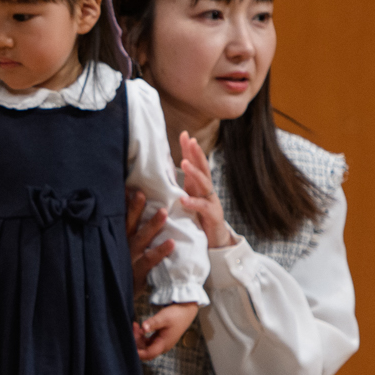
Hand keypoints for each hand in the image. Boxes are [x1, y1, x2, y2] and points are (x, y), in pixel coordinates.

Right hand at [126, 186, 169, 282]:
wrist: (114, 297)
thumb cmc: (122, 269)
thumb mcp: (118, 251)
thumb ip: (125, 234)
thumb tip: (130, 213)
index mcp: (119, 239)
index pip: (119, 218)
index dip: (122, 203)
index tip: (127, 187)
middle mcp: (122, 246)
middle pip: (128, 223)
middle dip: (134, 208)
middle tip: (142, 193)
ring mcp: (130, 258)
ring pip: (141, 238)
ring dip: (152, 225)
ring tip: (164, 212)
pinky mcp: (138, 272)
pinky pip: (151, 259)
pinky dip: (161, 251)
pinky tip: (172, 243)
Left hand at [135, 301, 197, 360]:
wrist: (185, 311)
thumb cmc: (176, 314)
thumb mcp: (163, 317)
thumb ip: (153, 323)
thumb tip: (143, 328)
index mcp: (164, 344)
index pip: (148, 354)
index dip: (138, 353)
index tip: (129, 346)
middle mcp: (162, 346)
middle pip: (144, 351)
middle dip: (136, 342)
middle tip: (133, 328)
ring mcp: (160, 343)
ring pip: (144, 346)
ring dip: (137, 338)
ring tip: (135, 325)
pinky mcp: (159, 339)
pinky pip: (146, 341)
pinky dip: (141, 336)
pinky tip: (138, 327)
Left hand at [176, 131, 238, 249]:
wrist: (215, 241)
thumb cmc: (197, 219)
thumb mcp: (186, 200)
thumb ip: (178, 187)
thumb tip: (159, 174)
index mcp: (197, 185)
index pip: (194, 163)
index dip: (189, 149)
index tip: (183, 134)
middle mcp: (206, 190)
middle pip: (202, 168)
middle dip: (196, 153)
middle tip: (190, 140)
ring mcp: (211, 201)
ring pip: (204, 184)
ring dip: (194, 173)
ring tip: (184, 163)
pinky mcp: (212, 216)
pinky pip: (203, 207)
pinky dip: (194, 202)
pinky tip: (184, 198)